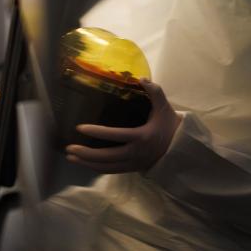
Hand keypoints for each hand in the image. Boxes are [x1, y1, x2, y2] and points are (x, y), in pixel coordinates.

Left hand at [66, 79, 182, 173]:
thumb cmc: (170, 126)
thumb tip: (141, 78)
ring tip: (72, 157)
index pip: (115, 135)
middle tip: (69, 148)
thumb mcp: (164, 107)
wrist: (181, 149)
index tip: (80, 128)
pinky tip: (86, 163)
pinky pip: (111, 171)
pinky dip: (97, 168)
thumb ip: (154, 91)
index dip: (97, 132)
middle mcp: (136, 153)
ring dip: (88, 163)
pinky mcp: (132, 168)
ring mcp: (133, 163)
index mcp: (141, 137)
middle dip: (86, 154)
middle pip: (106, 157)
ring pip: (107, 167)